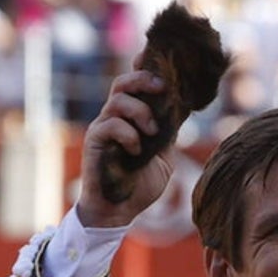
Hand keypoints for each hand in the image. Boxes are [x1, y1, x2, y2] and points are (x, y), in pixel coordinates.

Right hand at [76, 67, 174, 227]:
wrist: (120, 211)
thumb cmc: (140, 185)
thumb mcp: (164, 157)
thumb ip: (169, 135)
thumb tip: (182, 112)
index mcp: (131, 119)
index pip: (134, 87)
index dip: (143, 71)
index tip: (159, 65)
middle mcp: (115, 118)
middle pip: (122, 83)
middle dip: (143, 79)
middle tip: (162, 87)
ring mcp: (102, 128)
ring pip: (118, 101)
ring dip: (141, 112)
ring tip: (152, 131)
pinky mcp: (94, 142)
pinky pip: (110, 125)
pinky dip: (128, 134)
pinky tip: (136, 150)